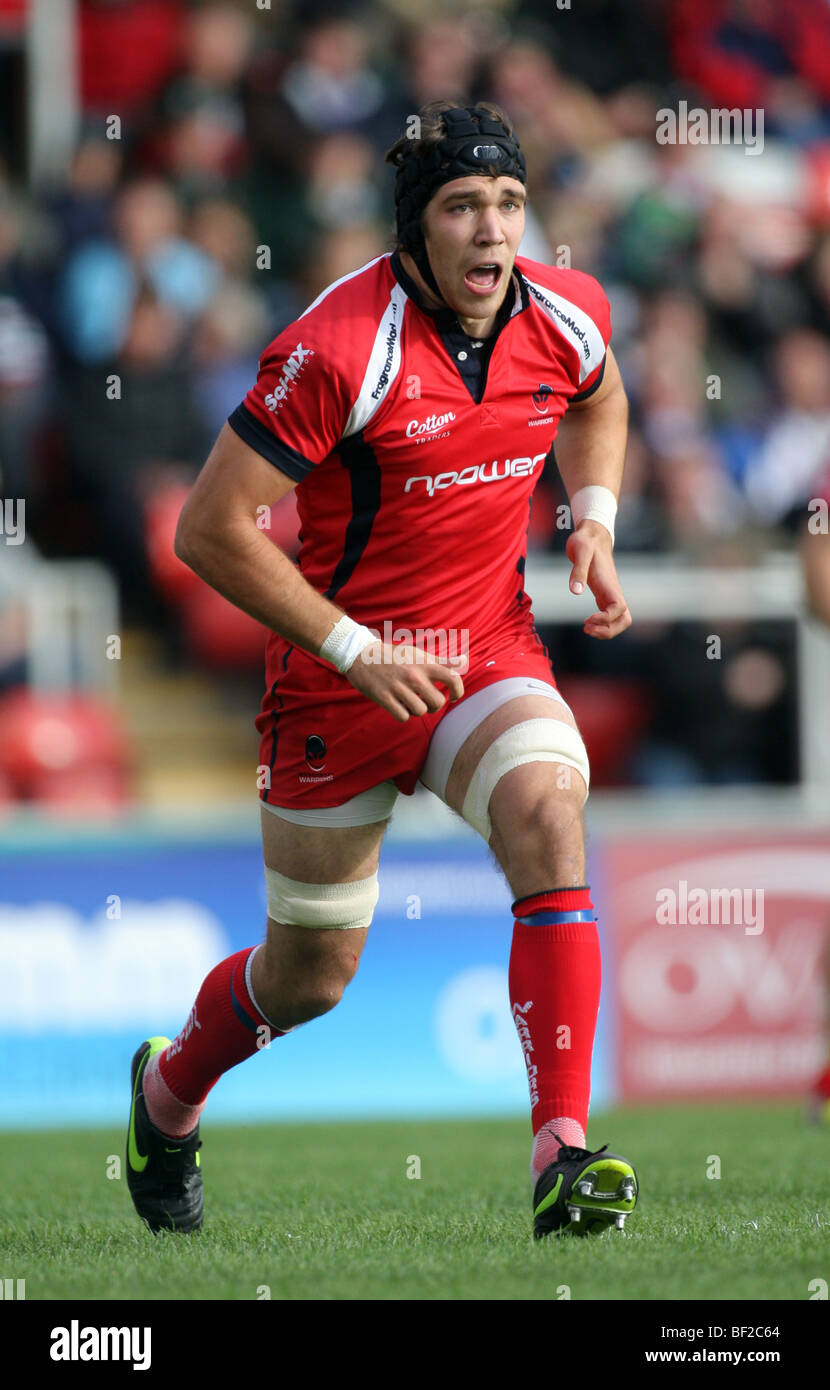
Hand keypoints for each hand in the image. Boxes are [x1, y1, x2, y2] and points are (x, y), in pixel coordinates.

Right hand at [345, 642, 467, 721]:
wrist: (361, 654)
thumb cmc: (394, 656)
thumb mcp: (419, 654)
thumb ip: (443, 661)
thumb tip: (465, 661)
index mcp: (424, 663)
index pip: (453, 677)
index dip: (459, 691)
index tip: (454, 696)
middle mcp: (414, 675)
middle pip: (438, 702)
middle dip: (435, 705)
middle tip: (427, 701)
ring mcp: (399, 687)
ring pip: (421, 711)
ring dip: (417, 710)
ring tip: (410, 701)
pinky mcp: (384, 697)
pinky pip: (404, 717)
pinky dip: (403, 714)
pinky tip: (399, 706)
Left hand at [566, 520, 631, 638]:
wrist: (591, 535)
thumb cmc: (585, 542)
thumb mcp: (579, 551)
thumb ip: (578, 570)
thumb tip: (576, 592)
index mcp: (609, 584)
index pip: (619, 609)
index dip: (606, 619)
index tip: (588, 618)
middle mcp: (613, 592)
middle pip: (625, 620)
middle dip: (609, 630)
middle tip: (587, 628)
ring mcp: (610, 594)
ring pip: (620, 620)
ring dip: (606, 630)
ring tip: (586, 628)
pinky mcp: (604, 595)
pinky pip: (610, 616)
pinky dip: (602, 624)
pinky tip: (587, 623)